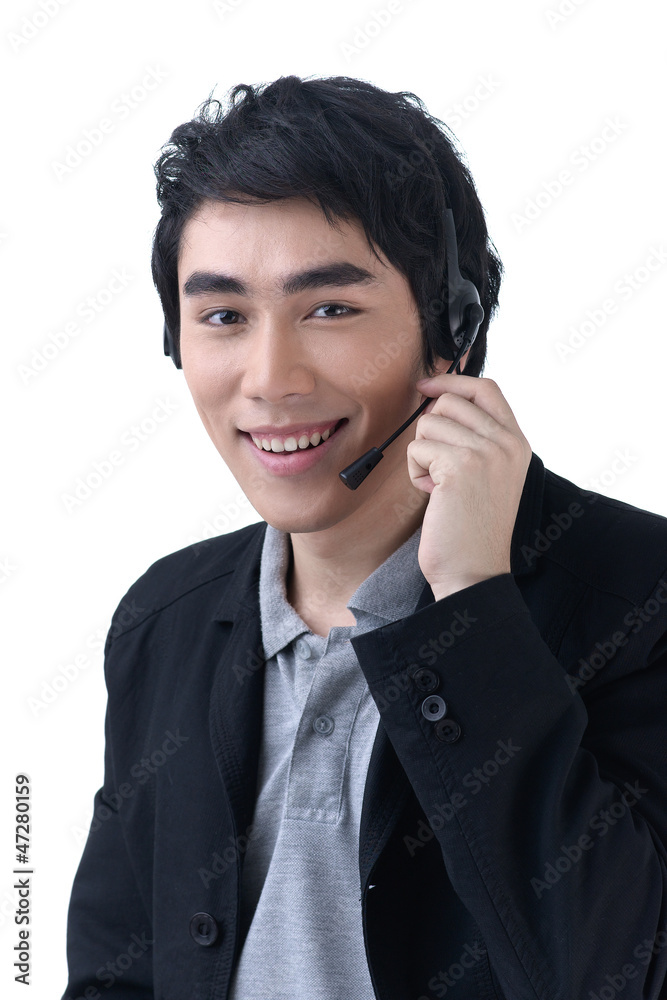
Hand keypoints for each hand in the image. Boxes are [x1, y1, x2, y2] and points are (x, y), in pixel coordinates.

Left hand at [407, 373, 531, 600]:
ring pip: (428, 424)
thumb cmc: (471, 528)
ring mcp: (485, 452)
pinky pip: (417, 448)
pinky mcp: (459, 466)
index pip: (486, 388)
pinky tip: (432, 495)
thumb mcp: (488, 474)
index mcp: (517, 442)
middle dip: (431, 431)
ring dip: (422, 455)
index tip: (426, 387)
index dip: (451, 381)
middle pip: (449, 402)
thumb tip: (436, 402)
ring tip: (438, 486)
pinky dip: (415, 472)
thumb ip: (476, 438)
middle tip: (438, 467)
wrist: (474, 571)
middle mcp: (506, 443)